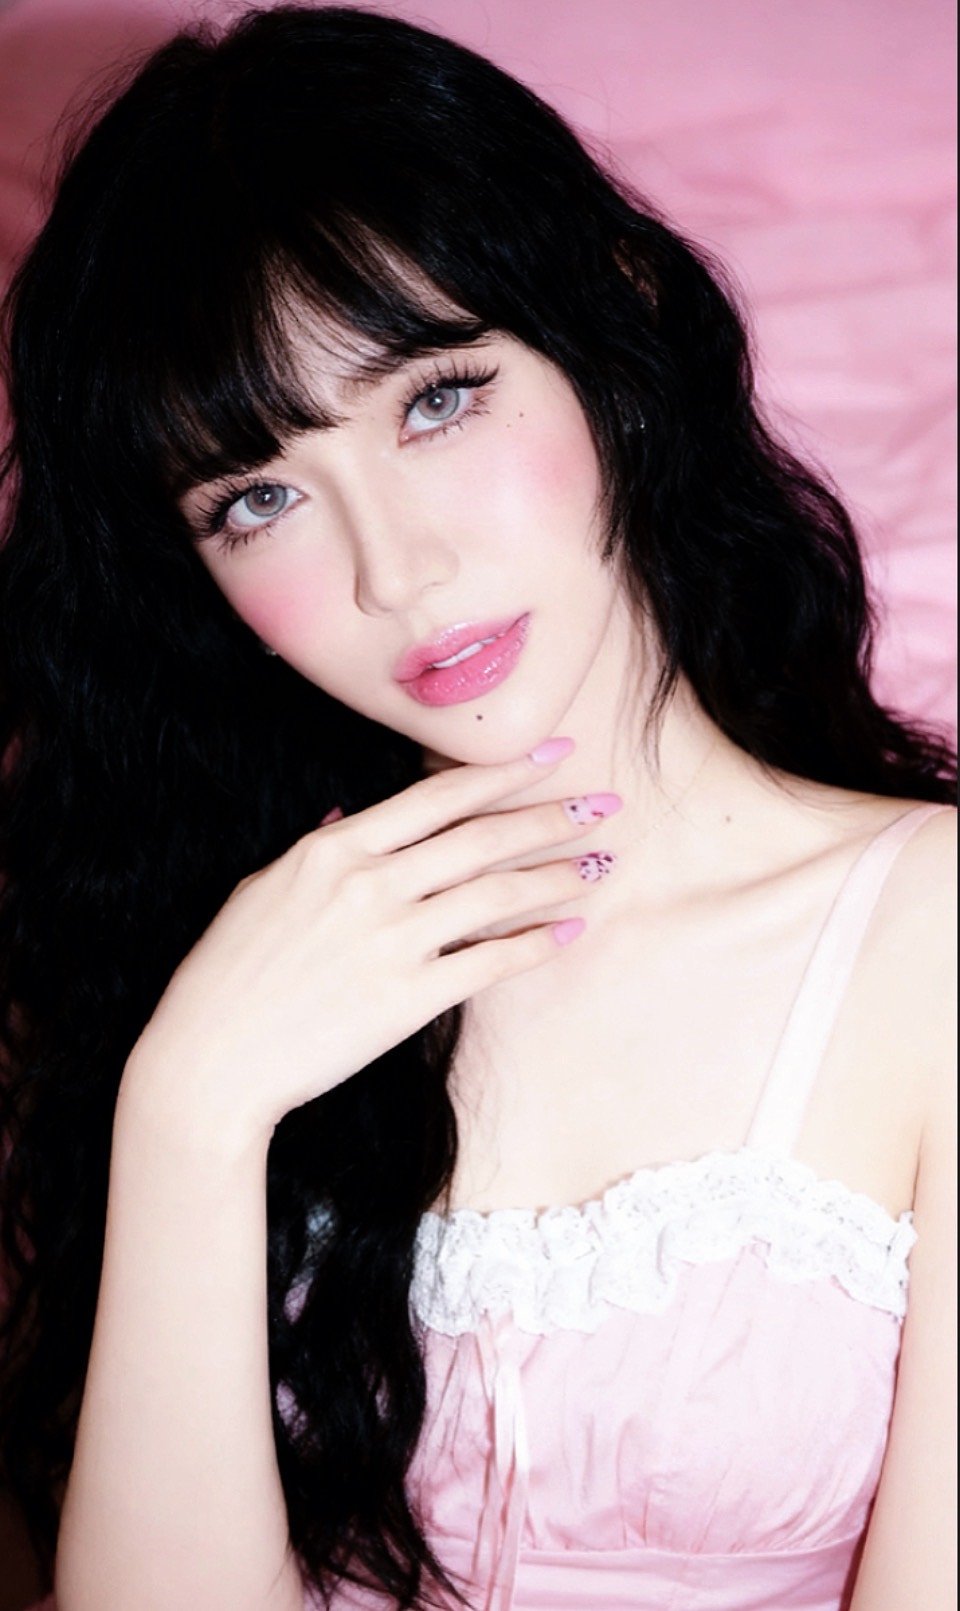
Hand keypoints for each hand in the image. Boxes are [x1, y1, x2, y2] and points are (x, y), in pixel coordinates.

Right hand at [125, 741, 620, 1145]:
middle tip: (604, 804)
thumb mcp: (264, 889)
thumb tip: (352, 817)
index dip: (503, 773)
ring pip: (497, 893)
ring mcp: (393, 939)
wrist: (211, 1057)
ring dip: (557, 875)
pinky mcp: (409, 997)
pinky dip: (537, 943)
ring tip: (600, 864)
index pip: (437, 797)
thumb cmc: (229, 972)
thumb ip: (318, 849)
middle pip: (482, 837)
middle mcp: (371, 883)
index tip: (553, 752)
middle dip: (552, 816)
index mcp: (335, 848)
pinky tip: (570, 931)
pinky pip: (491, 961)